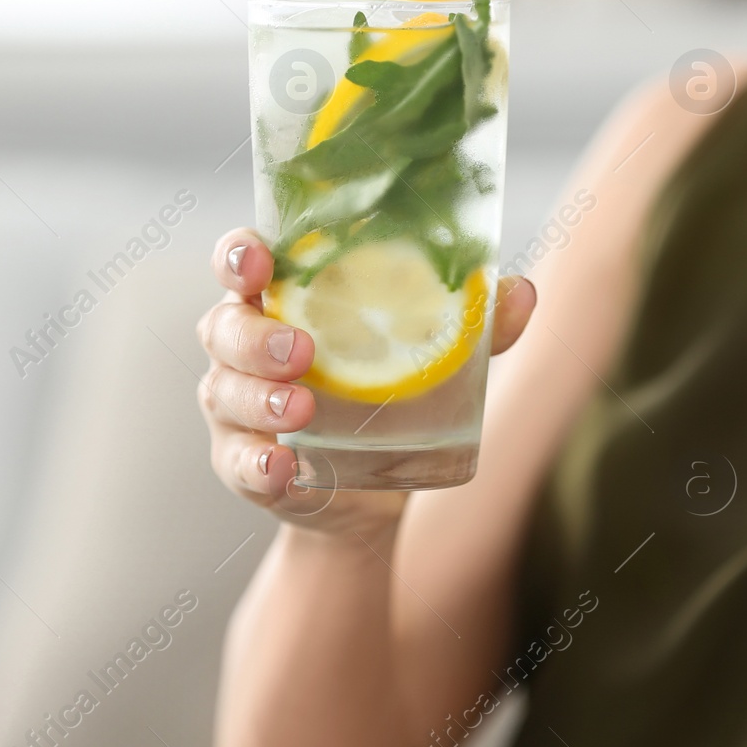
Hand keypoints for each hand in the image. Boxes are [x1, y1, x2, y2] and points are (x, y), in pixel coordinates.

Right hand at [196, 228, 536, 530]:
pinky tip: (285, 466)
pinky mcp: (242, 464)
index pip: (242, 263)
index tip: (260, 264)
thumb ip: (474, 324)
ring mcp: (236, 407)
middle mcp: (245, 347)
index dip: (240, 256)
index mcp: (285, 301)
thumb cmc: (393, 395)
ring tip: (303, 409)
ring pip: (224, 392)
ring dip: (260, 399)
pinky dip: (259, 465)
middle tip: (303, 353)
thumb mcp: (435, 357)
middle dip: (255, 337)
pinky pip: (238, 462)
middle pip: (224, 326)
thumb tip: (522, 292)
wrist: (375, 491)